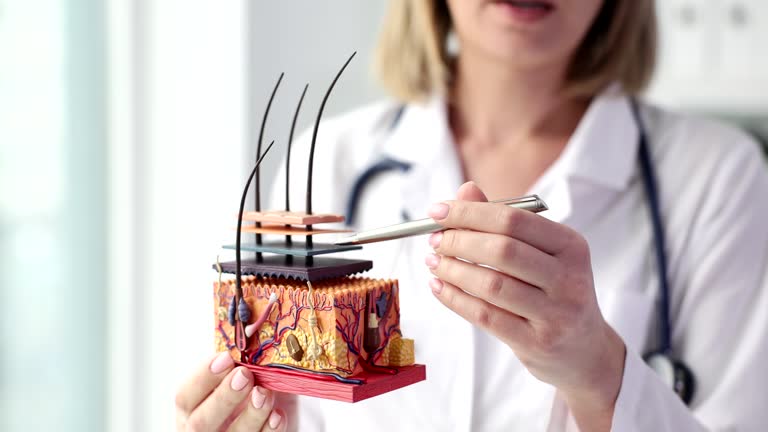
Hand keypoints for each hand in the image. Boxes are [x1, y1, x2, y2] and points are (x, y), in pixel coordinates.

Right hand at [176, 352, 286, 431]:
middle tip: (244, 375)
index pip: (184, 397)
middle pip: (201, 422)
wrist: (244, 424)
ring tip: (264, 393)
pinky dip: (269, 430)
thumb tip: (243, 348)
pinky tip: (276, 416)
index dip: (203, 377)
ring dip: (252, 413)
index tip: (226, 358)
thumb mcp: (221, 385)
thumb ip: (226, 372)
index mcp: (189, 411)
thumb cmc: (232, 400)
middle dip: (224, 397)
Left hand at [425, 182, 625, 430]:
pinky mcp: (537, 343)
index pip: (514, 219)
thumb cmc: (554, 292)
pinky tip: (439, 287)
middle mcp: (569, 277)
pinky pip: (486, 316)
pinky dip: (455, 299)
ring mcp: (556, 313)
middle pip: (502, 250)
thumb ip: (504, 222)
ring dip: (453, 270)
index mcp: (571, 245)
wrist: (583, 351)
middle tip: (434, 240)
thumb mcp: (542, 253)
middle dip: (459, 241)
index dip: (470, 213)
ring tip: (433, 262)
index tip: (437, 211)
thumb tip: (465, 191)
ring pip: (492, 285)